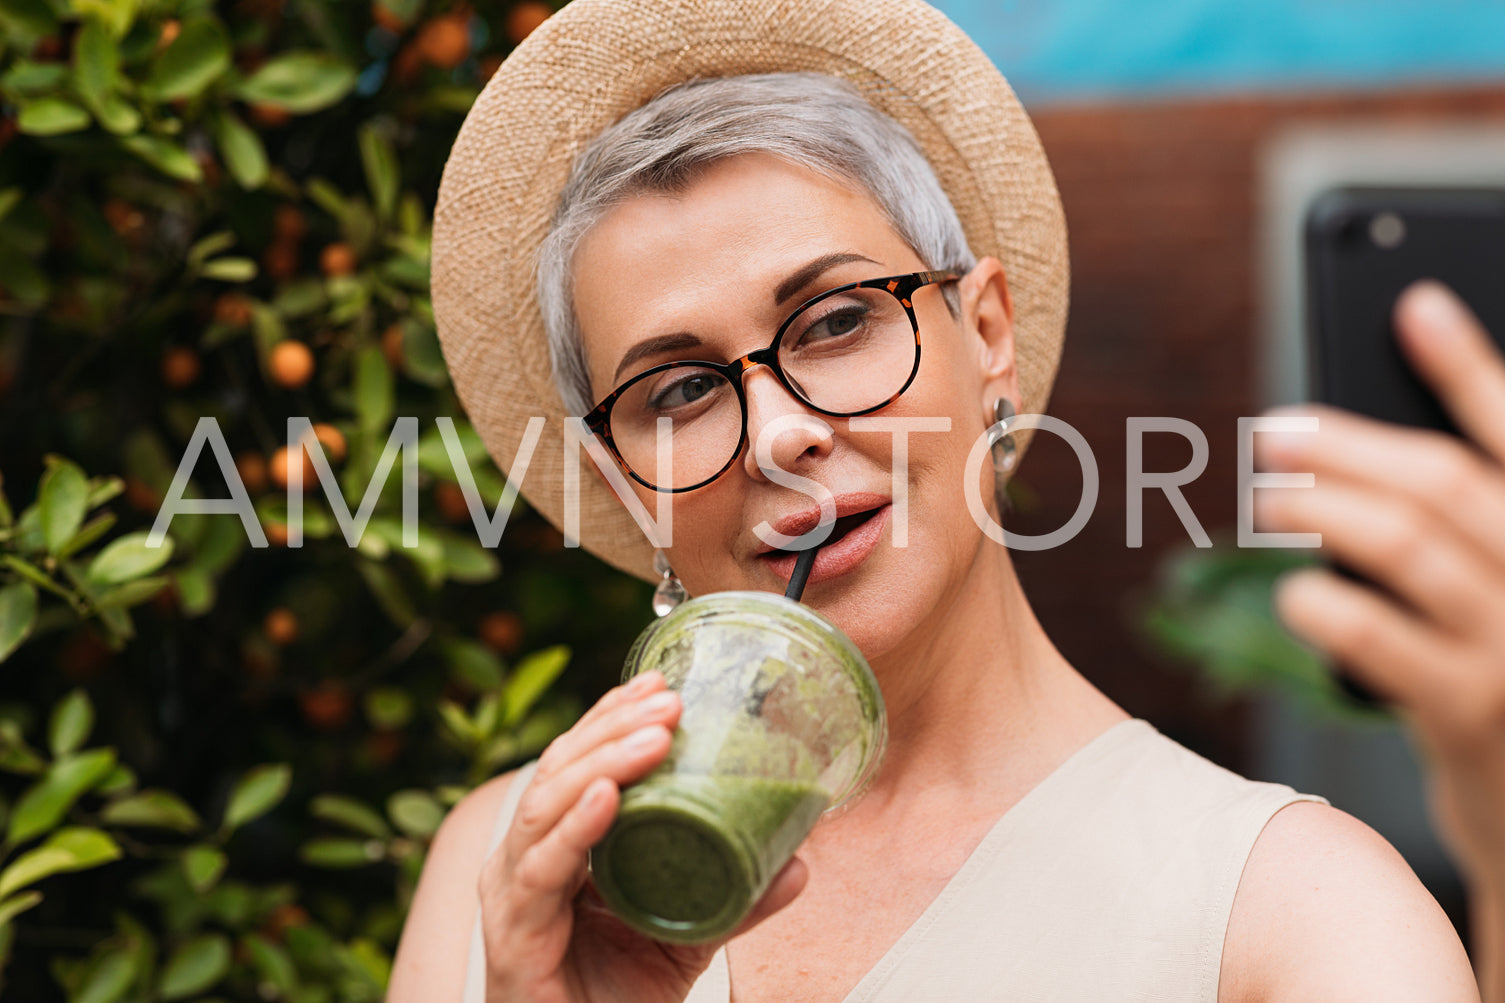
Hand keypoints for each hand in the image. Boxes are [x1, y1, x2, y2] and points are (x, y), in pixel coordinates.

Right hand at [478, 670, 808, 1002]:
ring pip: (547, 806)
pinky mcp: (513, 935)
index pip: (579, 762)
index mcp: (558, 846)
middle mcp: (526, 860)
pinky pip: (541, 870)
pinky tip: (607, 797)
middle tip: (671, 700)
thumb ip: (734, 902)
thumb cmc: (615, 998)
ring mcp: (512, 894)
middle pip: (561, 770)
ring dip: (603, 761)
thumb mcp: (686, 938)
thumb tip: (799, 863)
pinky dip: (574, 827)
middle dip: (614, 726)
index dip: (613, 716)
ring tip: (656, 737)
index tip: (662, 681)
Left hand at [1253, 281, 1504, 898]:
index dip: (1467, 366)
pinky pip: (1379, 639)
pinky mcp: (1469, 718)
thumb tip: (1377, 438)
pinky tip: (1297, 596)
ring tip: (1266, 497)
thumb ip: (1471, 518)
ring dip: (1320, 510)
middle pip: (1442, 483)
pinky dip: (1324, 604)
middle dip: (1346, 445)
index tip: (1412, 306)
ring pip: (1406, 547)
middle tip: (1271, 432)